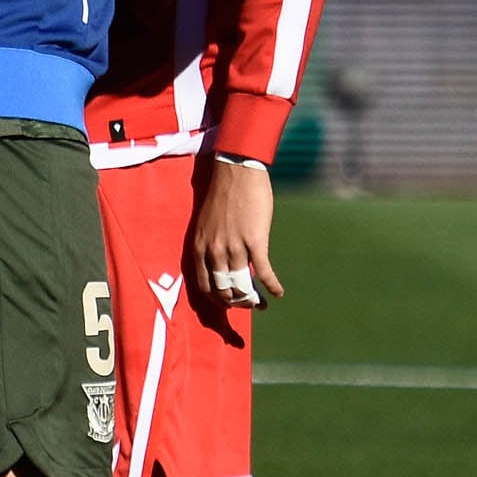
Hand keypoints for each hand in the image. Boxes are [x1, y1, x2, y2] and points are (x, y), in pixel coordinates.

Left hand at [189, 155, 280, 308]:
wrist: (236, 171)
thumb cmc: (222, 194)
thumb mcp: (206, 224)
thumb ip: (210, 245)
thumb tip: (220, 265)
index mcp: (198, 247)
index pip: (204, 286)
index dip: (217, 300)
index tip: (228, 304)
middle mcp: (214, 251)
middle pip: (223, 290)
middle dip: (236, 303)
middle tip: (247, 305)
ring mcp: (234, 247)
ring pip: (243, 285)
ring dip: (254, 299)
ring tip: (262, 304)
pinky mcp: (255, 241)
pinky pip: (263, 272)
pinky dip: (272, 286)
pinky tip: (278, 293)